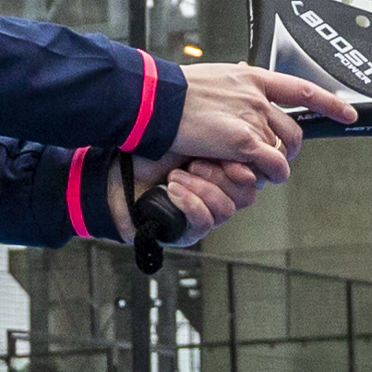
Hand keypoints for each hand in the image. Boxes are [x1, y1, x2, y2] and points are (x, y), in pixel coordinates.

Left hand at [114, 158, 251, 247]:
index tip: (227, 150)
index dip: (245, 166)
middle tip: (195, 163)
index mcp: (225, 170)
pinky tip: (172, 191)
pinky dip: (190, 204)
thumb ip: (223, 146)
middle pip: (246, 195)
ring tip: (175, 177)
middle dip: (220, 176)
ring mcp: (206, 215)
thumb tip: (255, 157)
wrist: (116, 175)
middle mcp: (219, 194)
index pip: (255, 176)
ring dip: (202, 189)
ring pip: (227, 210)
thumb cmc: (151, 153)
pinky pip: (205, 223)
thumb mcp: (192, 139)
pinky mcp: (189, 233)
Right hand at [169, 60, 359, 181]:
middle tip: (274, 157)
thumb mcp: (212, 77)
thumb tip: (239, 79)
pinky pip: (272, 164)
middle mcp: (258, 97)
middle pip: (293, 129)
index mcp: (252, 78)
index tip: (348, 112)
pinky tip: (262, 175)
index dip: (329, 102)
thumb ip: (232, 84)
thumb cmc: (173, 92)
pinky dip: (272, 173)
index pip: (302, 89)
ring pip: (282, 149)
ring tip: (257, 168)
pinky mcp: (243, 142)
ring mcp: (253, 118)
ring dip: (275, 163)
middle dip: (289, 147)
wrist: (156, 100)